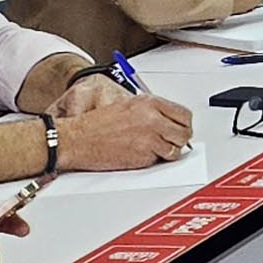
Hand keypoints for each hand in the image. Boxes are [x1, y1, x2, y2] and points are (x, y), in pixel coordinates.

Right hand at [52, 77, 194, 170]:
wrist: (77, 139)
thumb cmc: (95, 124)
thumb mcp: (126, 106)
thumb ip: (150, 111)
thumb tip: (167, 119)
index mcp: (149, 103)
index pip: (183, 114)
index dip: (183, 123)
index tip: (179, 128)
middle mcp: (152, 118)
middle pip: (185, 132)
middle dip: (180, 139)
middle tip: (171, 142)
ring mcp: (149, 138)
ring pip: (176, 149)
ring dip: (168, 151)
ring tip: (153, 149)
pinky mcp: (143, 155)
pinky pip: (159, 160)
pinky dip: (153, 159)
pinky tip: (140, 154)